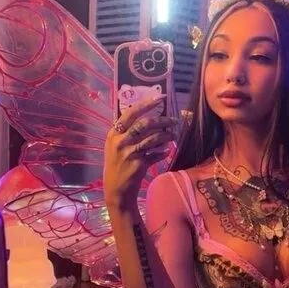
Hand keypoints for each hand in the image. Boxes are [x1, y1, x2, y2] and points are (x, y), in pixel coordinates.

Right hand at [104, 95, 177, 212]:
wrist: (116, 189)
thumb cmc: (116, 165)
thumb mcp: (115, 146)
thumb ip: (127, 133)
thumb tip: (148, 118)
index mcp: (114, 133)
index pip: (131, 113)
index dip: (147, 104)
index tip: (160, 98)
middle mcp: (120, 141)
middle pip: (145, 124)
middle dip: (162, 120)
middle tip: (174, 120)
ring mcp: (129, 153)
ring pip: (153, 138)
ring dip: (167, 136)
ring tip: (173, 135)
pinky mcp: (138, 164)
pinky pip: (156, 154)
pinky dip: (163, 152)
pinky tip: (167, 151)